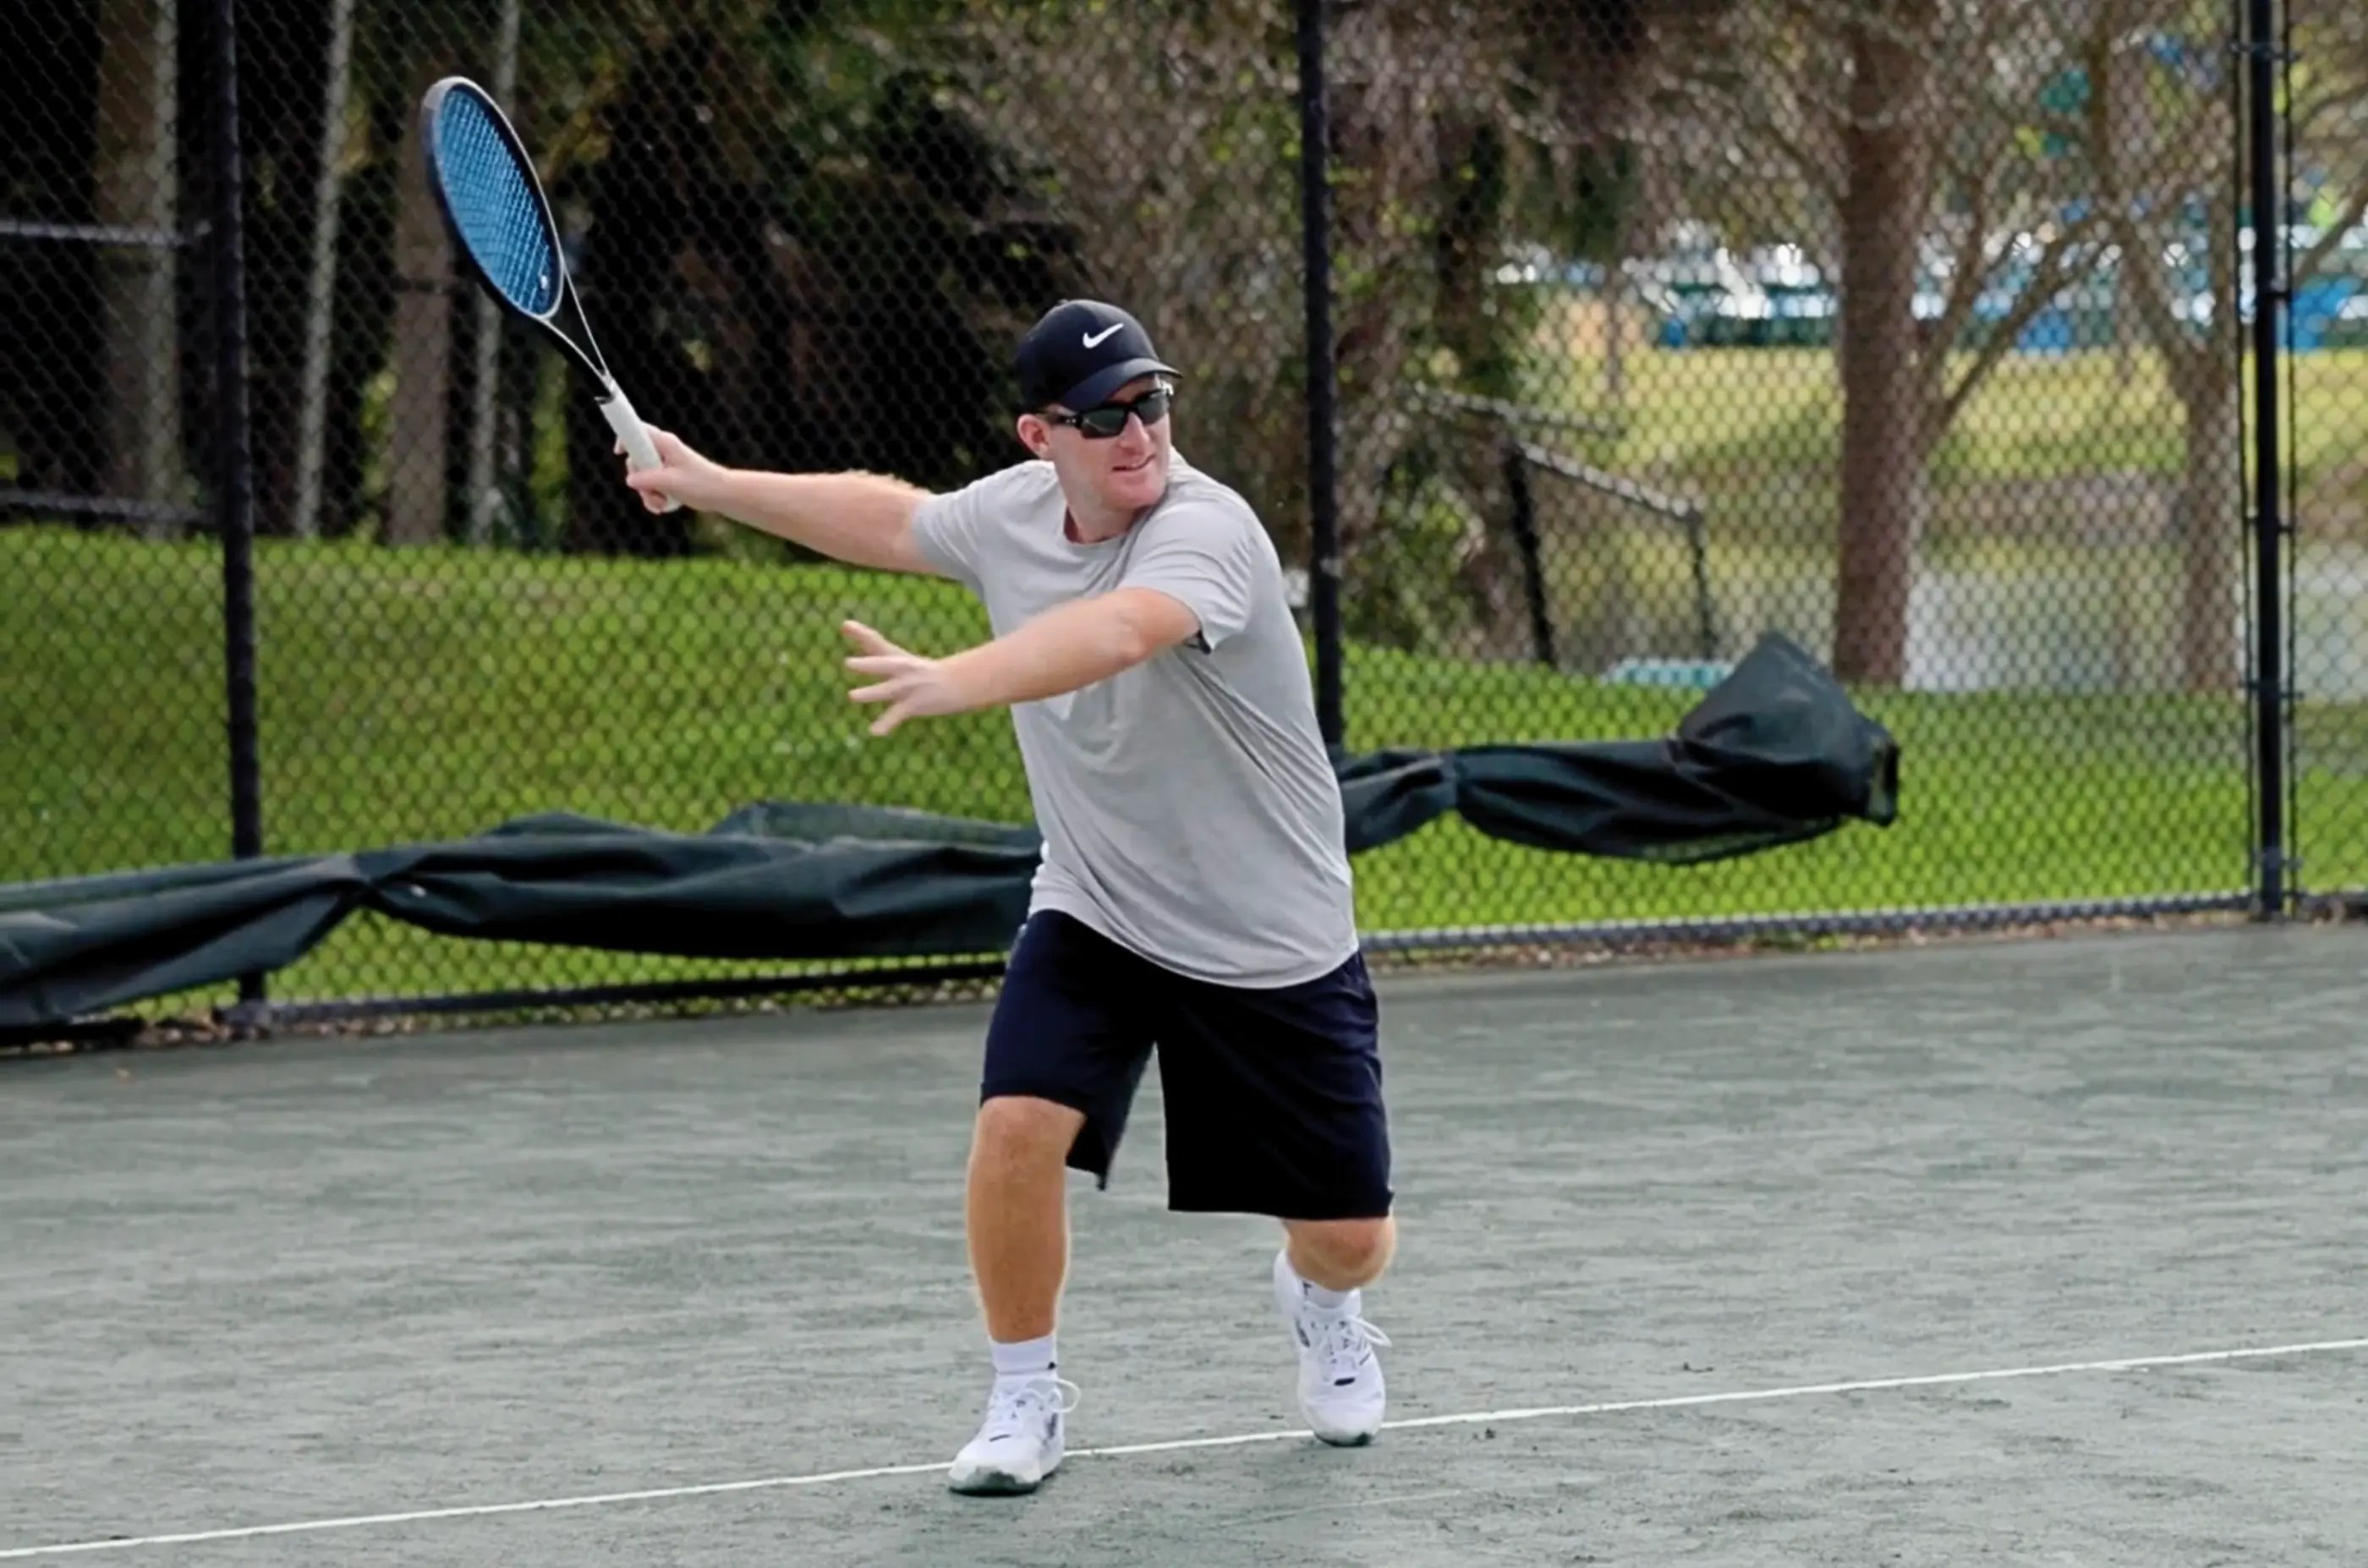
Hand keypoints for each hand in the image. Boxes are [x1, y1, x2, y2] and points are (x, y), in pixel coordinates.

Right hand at [619, 427, 727, 513]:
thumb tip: (630, 480)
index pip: (639, 431)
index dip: (625, 438)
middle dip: (639, 481)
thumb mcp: (671, 482)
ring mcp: (665, 464)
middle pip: (636, 460)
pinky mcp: (668, 477)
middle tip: (651, 493)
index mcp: (665, 443)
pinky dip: (655, 498)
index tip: (618, 451)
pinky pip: (652, 486)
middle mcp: (664, 451)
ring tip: (661, 505)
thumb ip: (648, 480)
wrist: (722, 495)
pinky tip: (663, 507)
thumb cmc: (702, 484)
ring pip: (643, 477)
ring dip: (648, 494)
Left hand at [842, 621, 965, 735]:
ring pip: (887, 690)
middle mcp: (902, 670)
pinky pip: (897, 714)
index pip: (877, 643)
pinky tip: (874, 731)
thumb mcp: (901, 660)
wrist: (958, 683)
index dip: (861, 634)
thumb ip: (876, 651)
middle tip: (848, 663)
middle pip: (883, 664)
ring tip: (852, 696)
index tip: (845, 625)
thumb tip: (853, 633)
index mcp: (897, 658)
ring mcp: (908, 687)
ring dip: (871, 693)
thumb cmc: (923, 672)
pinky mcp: (914, 704)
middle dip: (867, 664)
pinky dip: (886, 723)